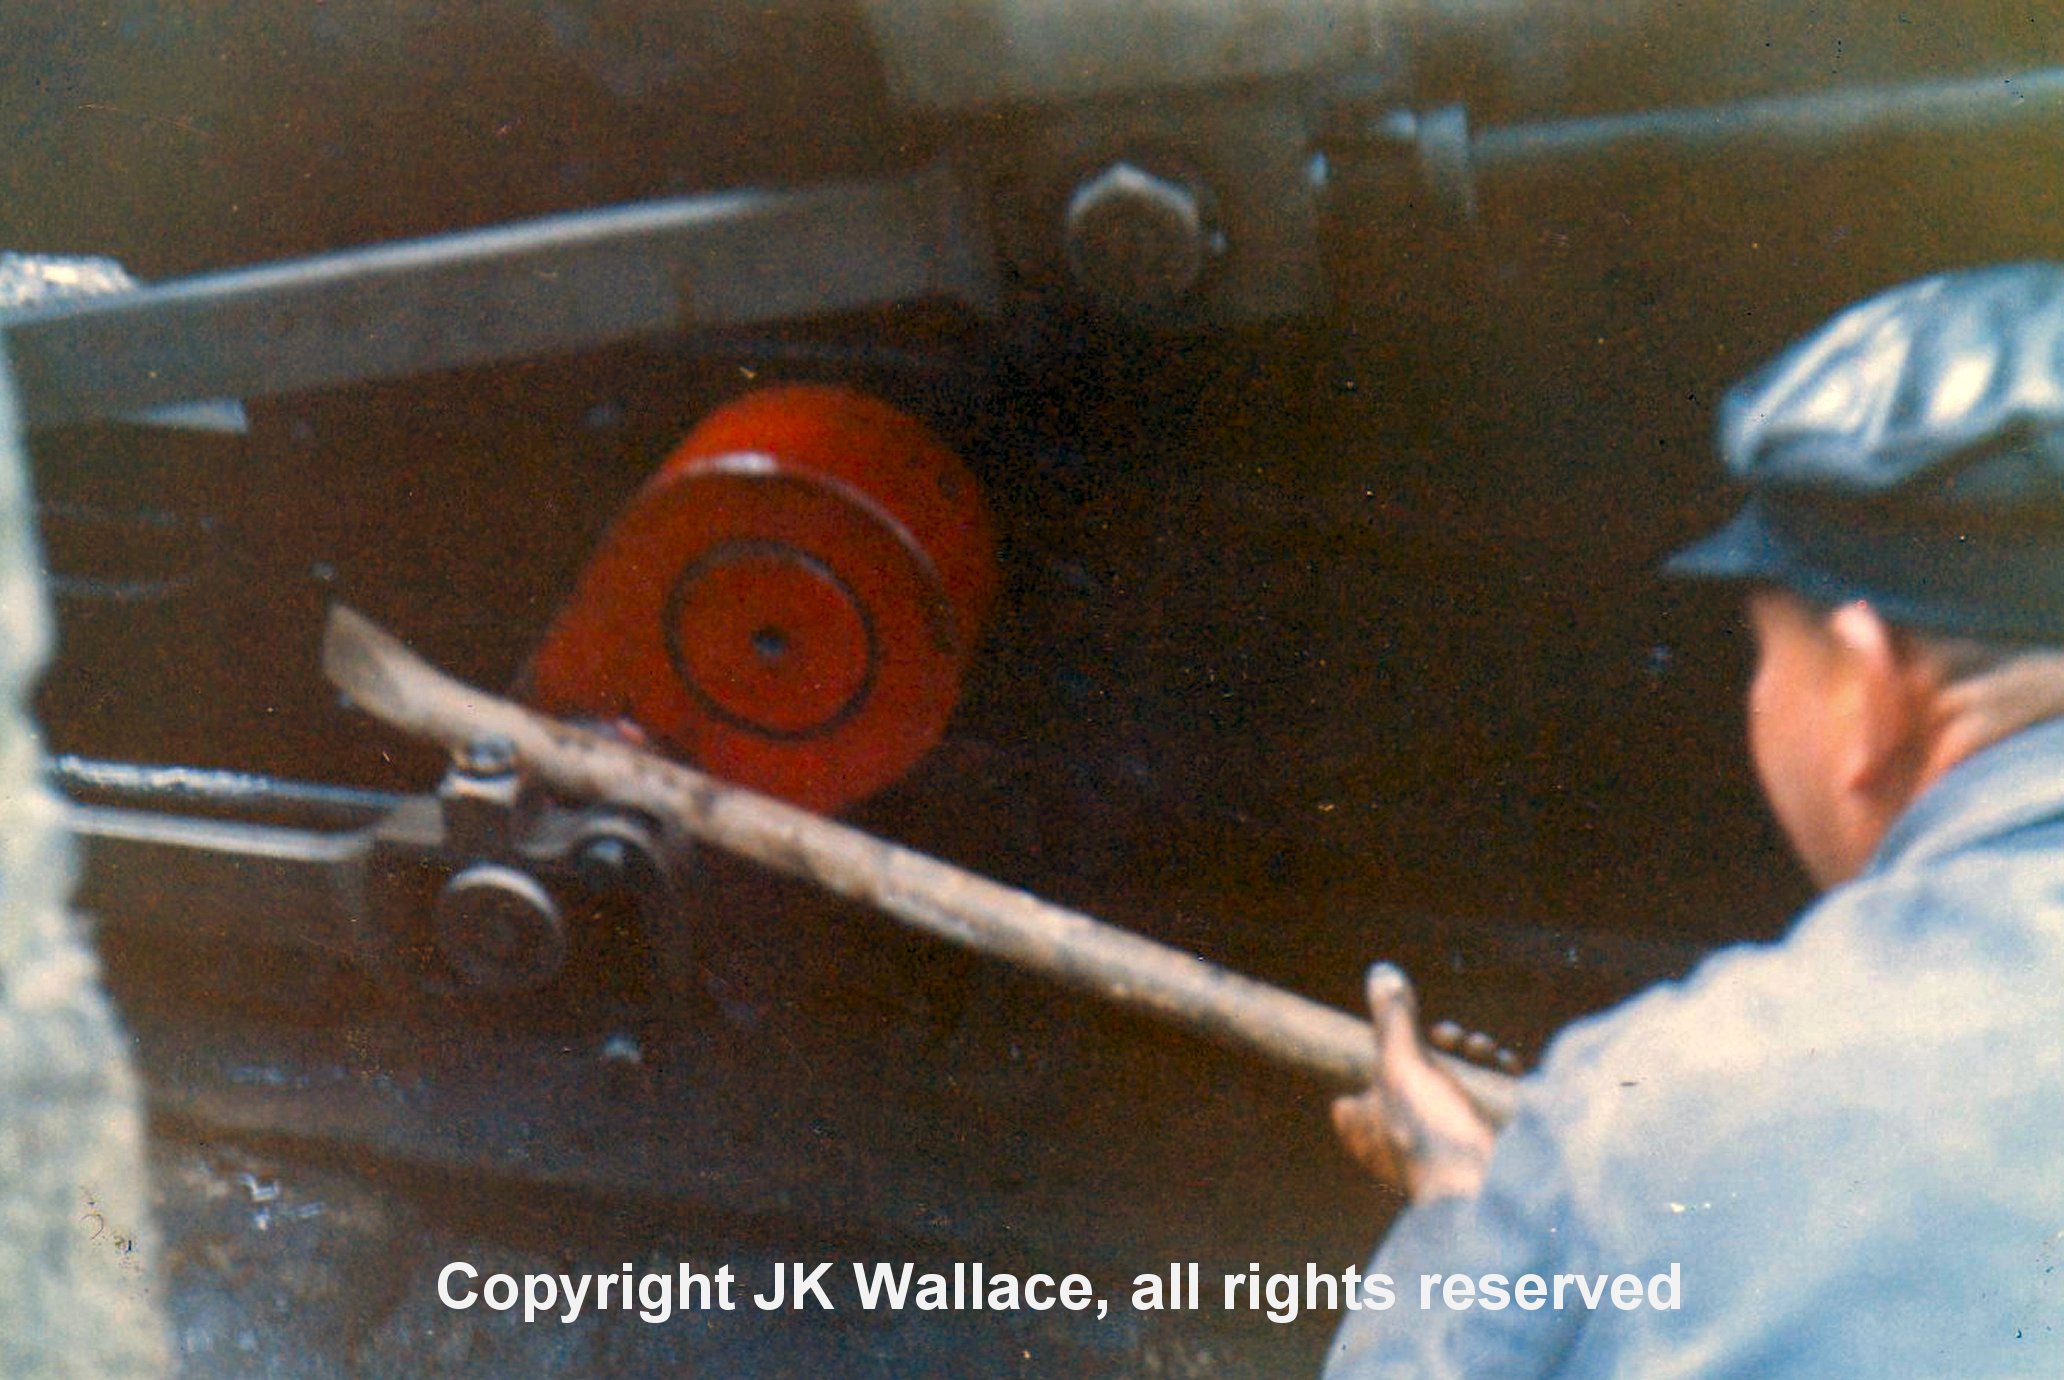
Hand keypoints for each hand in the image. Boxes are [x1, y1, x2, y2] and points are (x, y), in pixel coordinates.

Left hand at [1331, 963, 1497, 1202]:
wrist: (1484, 1194)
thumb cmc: (1429, 1132)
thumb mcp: (1401, 1063)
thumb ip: (1391, 1019)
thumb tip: (1380, 972)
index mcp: (1363, 1124)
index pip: (1354, 1089)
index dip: (1379, 1057)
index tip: (1403, 1036)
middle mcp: (1396, 1138)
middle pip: (1413, 1076)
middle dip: (1440, 1048)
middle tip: (1455, 1039)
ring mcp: (1437, 1146)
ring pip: (1451, 1086)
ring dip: (1471, 1060)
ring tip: (1485, 1051)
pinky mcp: (1475, 1148)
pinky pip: (1482, 1104)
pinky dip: (1494, 1081)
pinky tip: (1507, 1066)